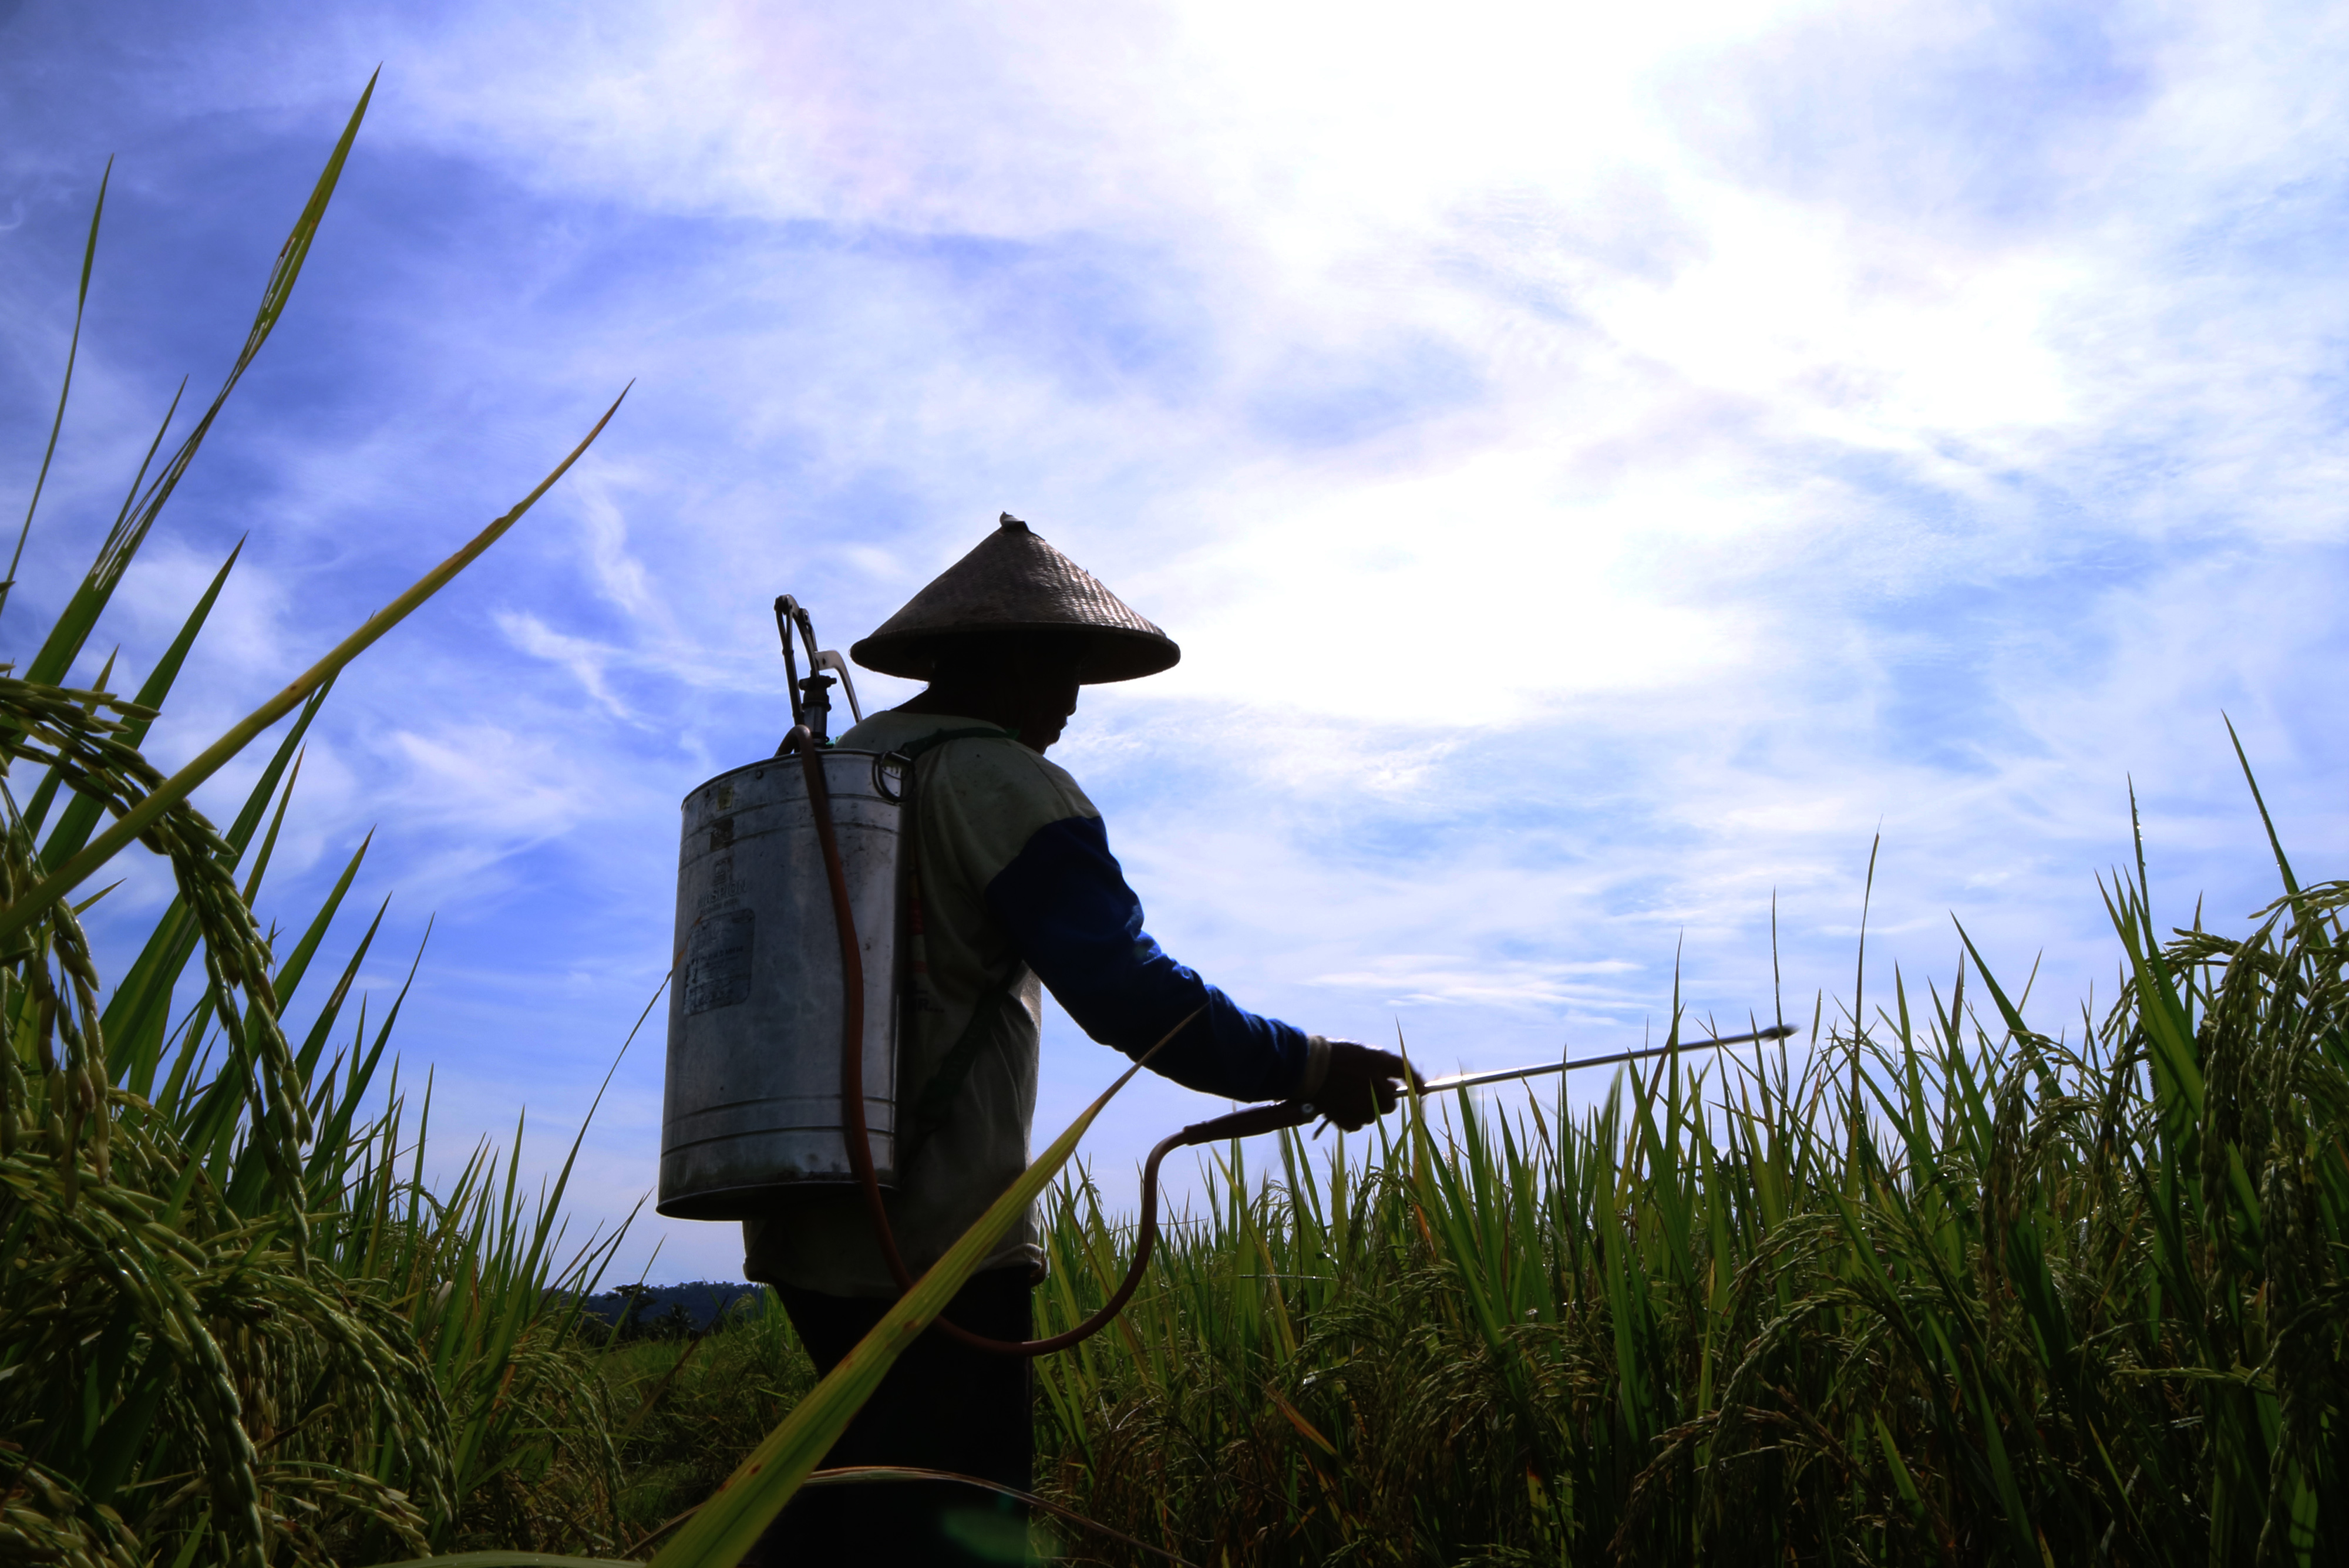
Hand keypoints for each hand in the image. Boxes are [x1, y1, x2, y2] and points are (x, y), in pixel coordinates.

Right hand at [1307, 1041, 1422, 1130]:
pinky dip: (1352, 1118)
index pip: (1405, 1071)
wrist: (1306, 1068)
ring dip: (1366, 1109)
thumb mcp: (1361, 1053)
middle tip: (1369, 1092)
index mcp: (1378, 1063)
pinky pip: (1357, 1124)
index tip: (1424, 1089)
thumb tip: (1395, 1087)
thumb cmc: (1333, 1056)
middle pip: (1391, 1103)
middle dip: (1384, 1099)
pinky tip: (1340, 1106)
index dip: (1416, 1081)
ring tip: (1349, 1097)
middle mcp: (1375, 1085)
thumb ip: (1382, 1067)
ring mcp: (1362, 1104)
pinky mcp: (1348, 1118)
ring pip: (1374, 1115)